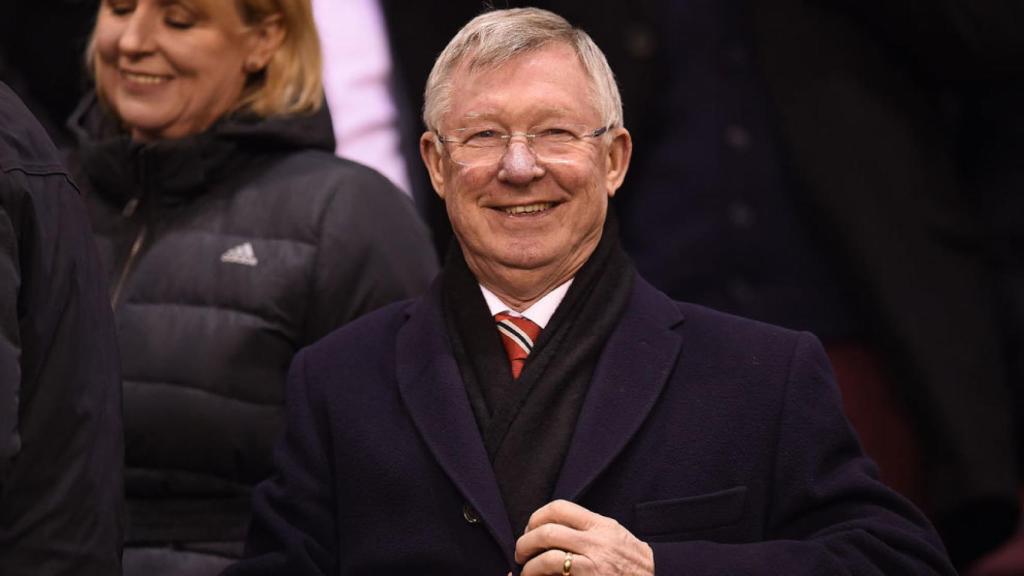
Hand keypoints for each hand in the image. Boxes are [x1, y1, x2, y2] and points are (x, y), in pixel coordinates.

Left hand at [514, 500, 653, 575]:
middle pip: (548, 529)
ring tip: (525, 569)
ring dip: (528, 562)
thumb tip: (556, 528)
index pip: (560, 508)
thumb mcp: (616, 537)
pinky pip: (555, 569)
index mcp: (601, 525)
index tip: (531, 528)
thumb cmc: (635, 565)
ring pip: (548, 552)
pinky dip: (537, 573)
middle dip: (526, 540)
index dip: (537, 517)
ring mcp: (593, 561)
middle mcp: (597, 540)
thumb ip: (590, 530)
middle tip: (521, 552)